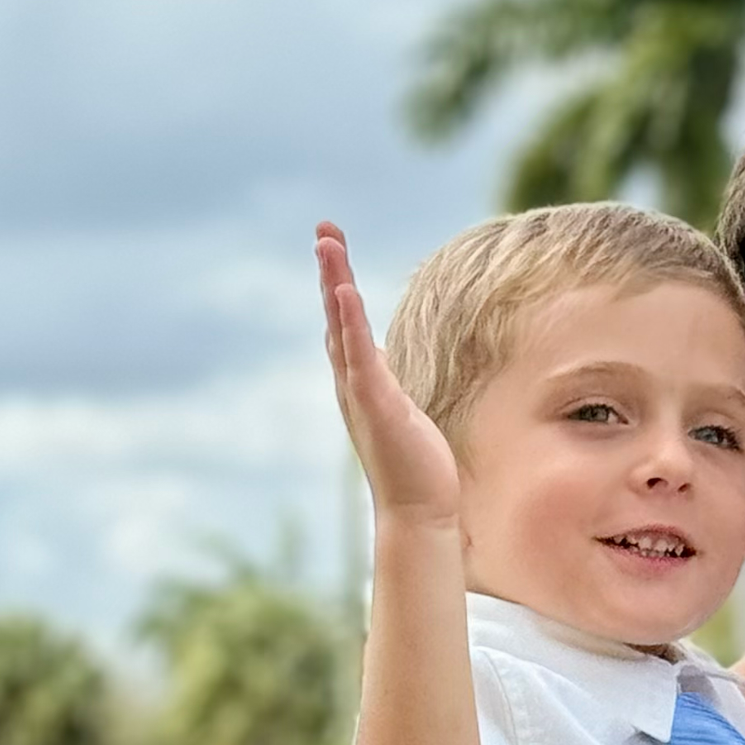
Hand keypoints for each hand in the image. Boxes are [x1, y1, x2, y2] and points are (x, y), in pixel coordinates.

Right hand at [316, 220, 460, 528]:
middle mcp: (353, 385)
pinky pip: (359, 354)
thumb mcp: (405, 417)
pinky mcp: (375, 403)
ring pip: (343, 327)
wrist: (418, 514)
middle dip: (330, 272)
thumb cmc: (418, 472)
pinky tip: (344, 291)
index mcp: (363, 384)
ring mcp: (361, 393)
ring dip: (334, 283)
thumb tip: (392, 377)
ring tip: (328, 243)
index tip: (336, 249)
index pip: (348, 326)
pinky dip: (350, 320)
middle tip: (325, 230)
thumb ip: (393, 392)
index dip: (340, 288)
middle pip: (337, 317)